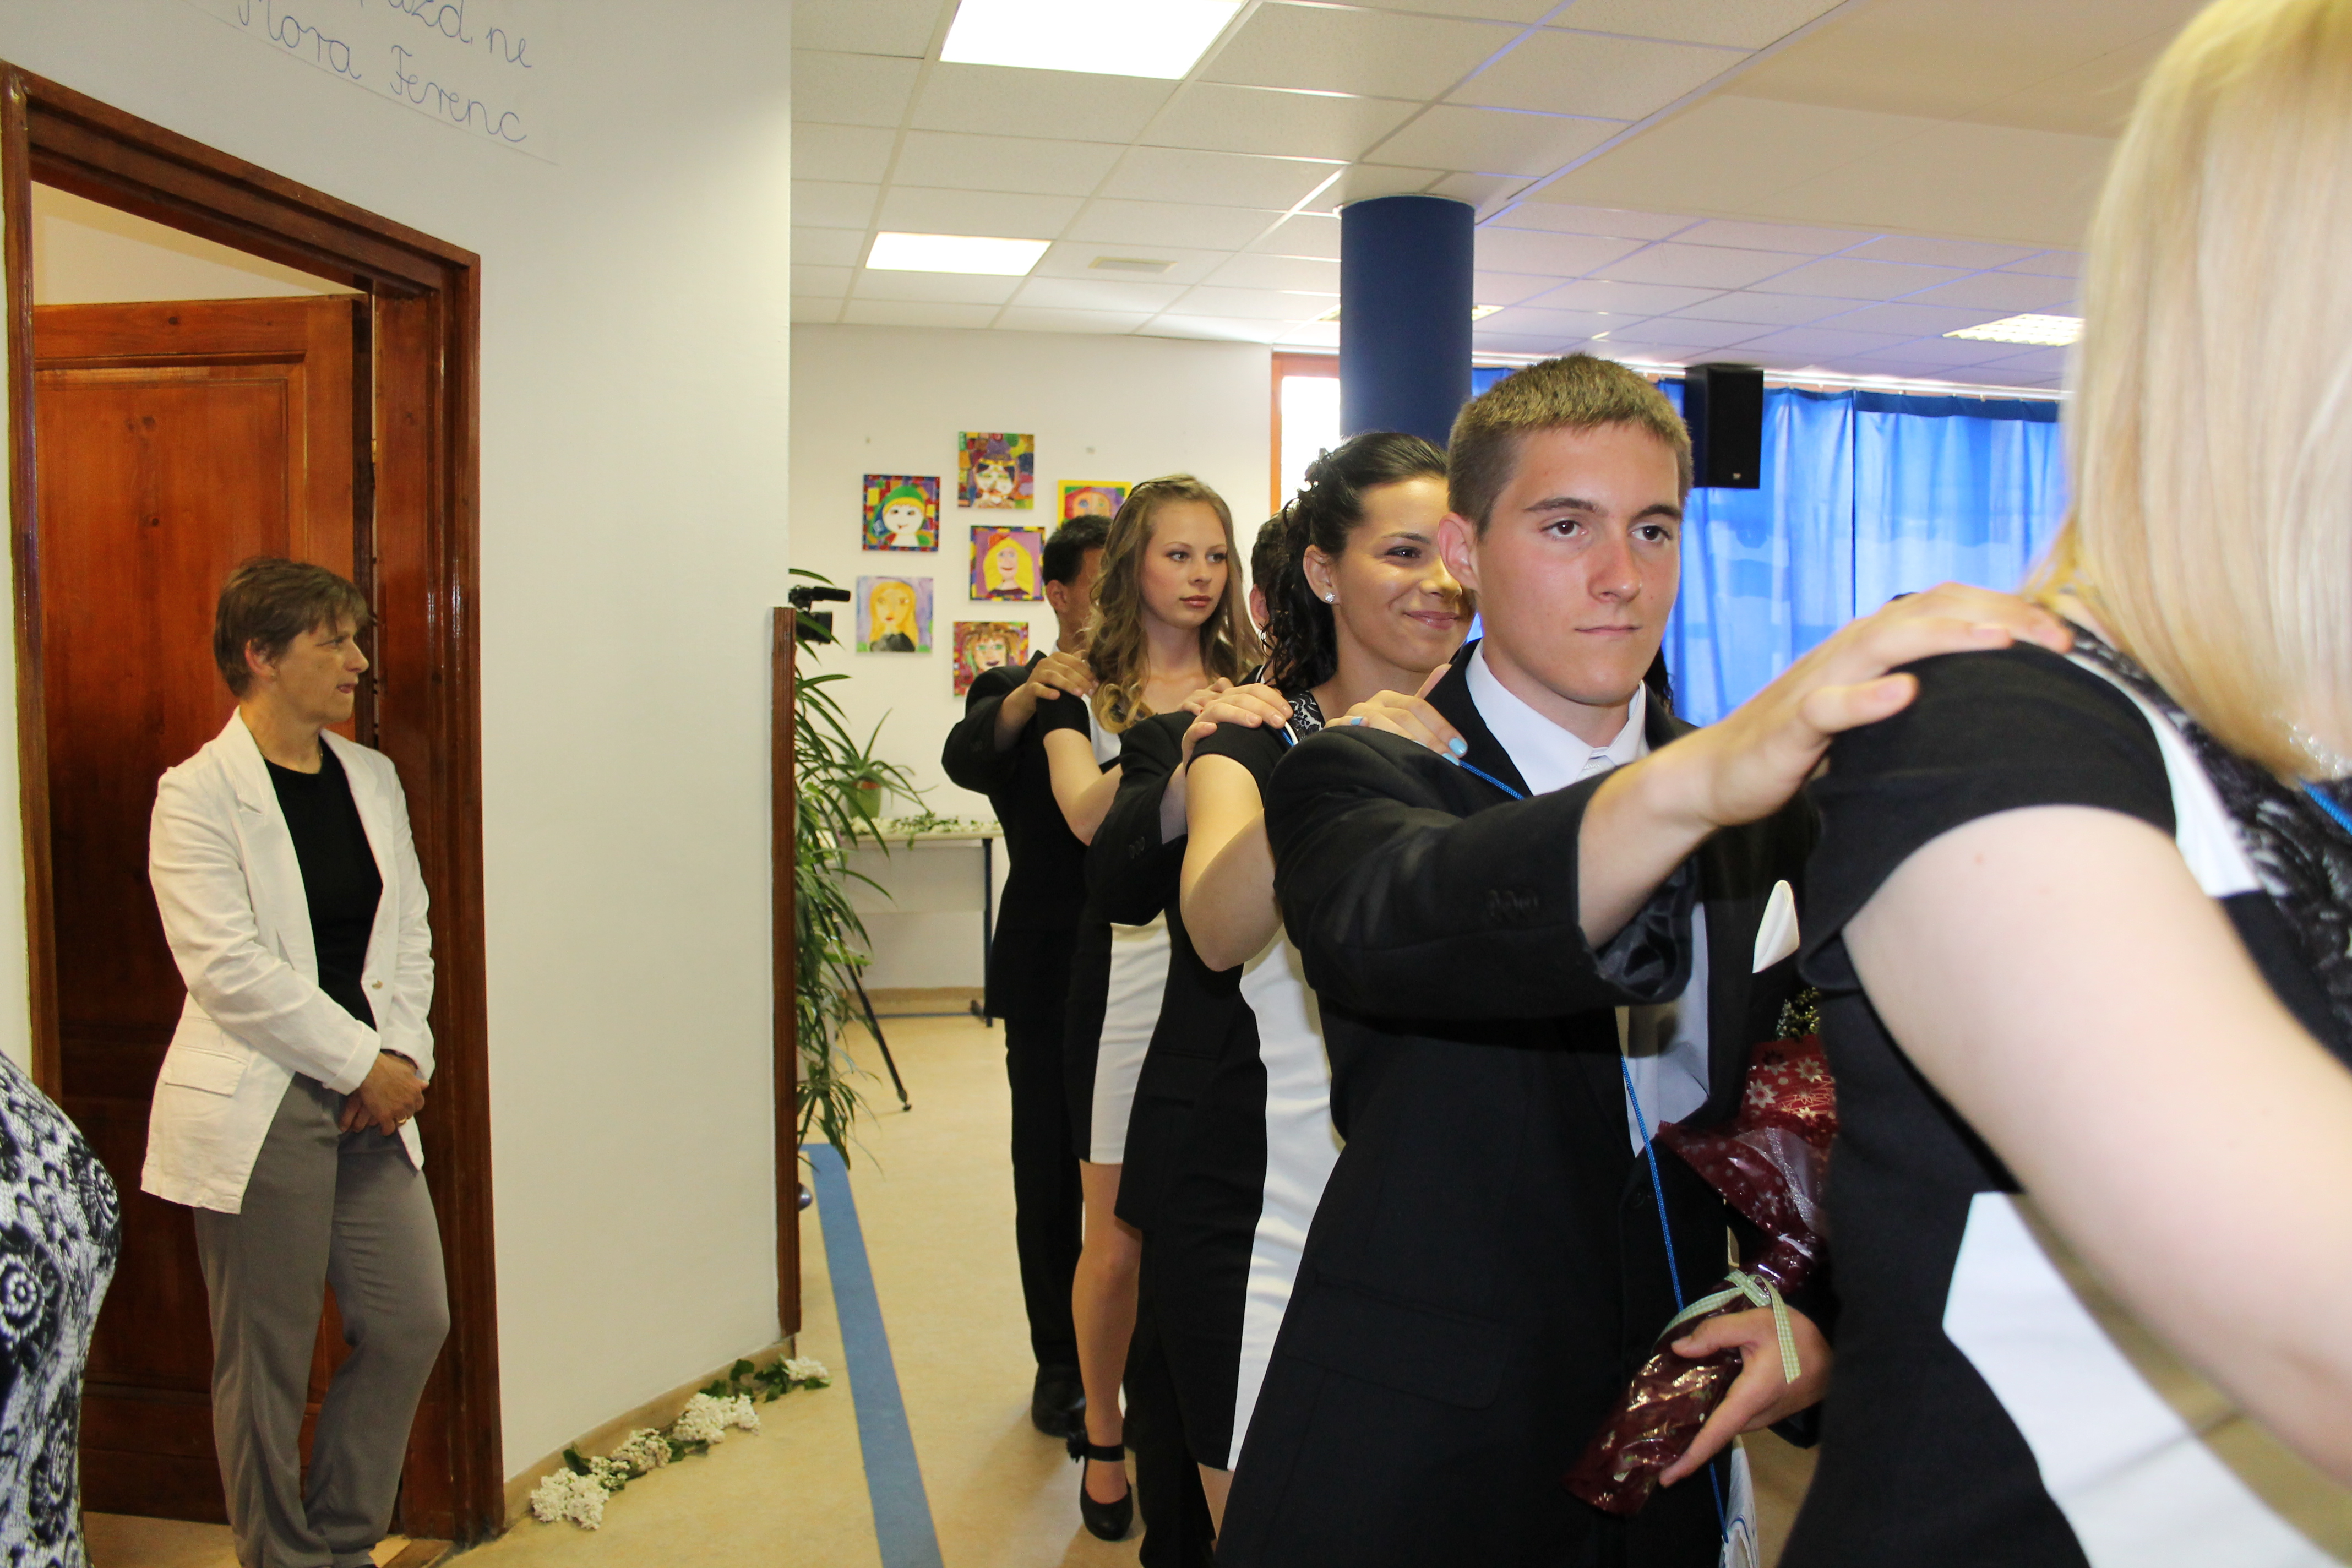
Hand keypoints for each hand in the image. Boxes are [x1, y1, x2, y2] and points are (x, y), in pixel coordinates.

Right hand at [341, 1051, 425, 1135]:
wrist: (370, 1071)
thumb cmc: (386, 1067)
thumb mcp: (405, 1071)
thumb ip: (415, 1081)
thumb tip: (426, 1085)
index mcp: (415, 1090)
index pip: (419, 1104)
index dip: (412, 1106)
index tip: (406, 1106)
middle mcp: (409, 1101)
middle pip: (409, 1113)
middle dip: (403, 1113)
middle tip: (395, 1112)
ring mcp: (398, 1110)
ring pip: (400, 1122)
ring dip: (395, 1121)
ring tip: (389, 1121)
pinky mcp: (385, 1116)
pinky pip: (389, 1129)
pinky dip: (386, 1130)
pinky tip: (382, 1129)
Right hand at [995, 650, 1096, 746]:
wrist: (1030, 695)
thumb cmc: (1051, 683)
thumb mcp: (1063, 671)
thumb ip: (1076, 664)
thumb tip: (1091, 655)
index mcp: (1057, 657)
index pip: (1075, 662)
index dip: (1087, 672)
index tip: (1097, 683)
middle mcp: (1046, 662)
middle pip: (1067, 670)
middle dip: (1081, 680)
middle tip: (1092, 691)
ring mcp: (1037, 674)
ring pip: (1054, 677)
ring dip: (1068, 685)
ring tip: (1080, 694)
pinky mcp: (1030, 687)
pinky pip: (1039, 688)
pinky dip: (1048, 692)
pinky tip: (1057, 696)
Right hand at [1179, 683, 1290, 767]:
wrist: (1208, 768)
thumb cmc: (1233, 746)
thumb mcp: (1250, 729)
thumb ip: (1264, 716)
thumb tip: (1284, 708)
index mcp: (1233, 701)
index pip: (1253, 690)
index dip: (1271, 698)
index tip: (1288, 713)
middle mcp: (1217, 706)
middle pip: (1239, 698)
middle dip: (1262, 708)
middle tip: (1280, 722)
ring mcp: (1202, 721)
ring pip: (1218, 710)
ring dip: (1238, 715)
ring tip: (1256, 723)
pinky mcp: (1189, 739)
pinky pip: (1194, 731)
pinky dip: (1202, 728)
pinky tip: (1214, 730)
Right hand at [1333, 676, 1460, 758]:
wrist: (1344, 742)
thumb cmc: (1380, 731)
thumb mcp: (1403, 715)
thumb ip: (1425, 696)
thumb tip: (1447, 668)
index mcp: (1392, 698)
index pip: (1421, 707)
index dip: (1442, 727)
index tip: (1460, 748)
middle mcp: (1374, 704)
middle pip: (1405, 717)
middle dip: (1430, 739)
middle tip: (1449, 759)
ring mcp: (1355, 715)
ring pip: (1381, 723)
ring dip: (1403, 738)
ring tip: (1421, 755)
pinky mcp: (1337, 728)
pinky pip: (1343, 725)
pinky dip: (1354, 725)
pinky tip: (1367, 727)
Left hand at [1657, 1306, 1831, 1485]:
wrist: (1839, 1352)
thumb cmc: (1798, 1338)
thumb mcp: (1756, 1322)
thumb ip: (1715, 1333)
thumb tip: (1679, 1349)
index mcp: (1750, 1399)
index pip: (1715, 1435)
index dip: (1690, 1458)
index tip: (1667, 1477)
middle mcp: (1755, 1416)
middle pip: (1714, 1434)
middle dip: (1683, 1442)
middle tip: (1649, 1440)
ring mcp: (1762, 1416)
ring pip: (1723, 1424)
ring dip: (1696, 1425)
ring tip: (1661, 1419)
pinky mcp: (1766, 1411)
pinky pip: (1734, 1415)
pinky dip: (1712, 1412)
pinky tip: (1693, 1398)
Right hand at [1673, 583, 2070, 830]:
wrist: (1718, 774)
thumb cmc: (1802, 745)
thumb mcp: (1870, 713)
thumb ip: (1921, 697)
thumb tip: (1997, 700)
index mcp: (1871, 646)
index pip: (1946, 606)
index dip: (2007, 609)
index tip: (2066, 635)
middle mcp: (1848, 652)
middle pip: (1925, 612)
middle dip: (1995, 615)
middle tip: (2057, 637)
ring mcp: (1818, 684)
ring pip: (1882, 643)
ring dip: (1943, 639)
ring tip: (1999, 641)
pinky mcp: (1790, 725)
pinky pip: (1829, 707)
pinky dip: (1867, 699)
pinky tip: (1904, 695)